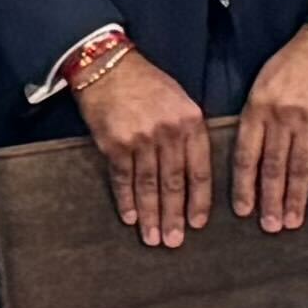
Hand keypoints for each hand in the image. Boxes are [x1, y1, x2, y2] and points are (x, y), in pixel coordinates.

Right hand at [72, 45, 214, 250]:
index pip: (199, 170)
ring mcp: (140, 138)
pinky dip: (126, 200)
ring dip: (151, 215)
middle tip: (174, 241)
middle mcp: (168, 132)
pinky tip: (130, 217)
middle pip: (174, 183)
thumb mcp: (180, 101)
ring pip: (149, 186)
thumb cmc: (147, 84)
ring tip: (152, 238)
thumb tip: (193, 173)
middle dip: (174, 216)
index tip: (197, 224)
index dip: (198, 200)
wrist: (108, 67)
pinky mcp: (114, 144)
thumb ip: (190, 133)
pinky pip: (123, 179)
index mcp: (190, 121)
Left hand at [237, 31, 307, 230]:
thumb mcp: (264, 83)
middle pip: (273, 168)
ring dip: (296, 199)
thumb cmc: (295, 62)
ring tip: (292, 222)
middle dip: (270, 201)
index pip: (247, 156)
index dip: (244, 187)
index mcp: (259, 108)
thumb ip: (256, 116)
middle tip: (269, 227)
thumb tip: (249, 154)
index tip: (242, 211)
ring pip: (301, 168)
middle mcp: (282, 118)